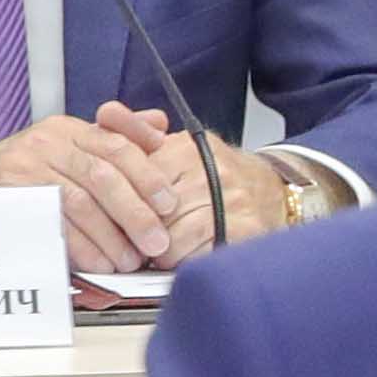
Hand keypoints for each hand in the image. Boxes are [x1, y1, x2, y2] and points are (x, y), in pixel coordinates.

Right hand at [0, 116, 196, 267]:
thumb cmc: (23, 171)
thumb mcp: (65, 145)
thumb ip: (112, 139)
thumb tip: (160, 125)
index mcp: (67, 130)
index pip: (116, 146)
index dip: (147, 176)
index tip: (168, 204)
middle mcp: (46, 144)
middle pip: (102, 177)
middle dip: (136, 213)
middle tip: (157, 242)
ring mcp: (23, 169)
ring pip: (79, 204)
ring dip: (110, 238)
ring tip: (130, 261)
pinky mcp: (7, 197)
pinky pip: (52, 225)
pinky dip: (80, 248)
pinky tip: (98, 263)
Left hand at [94, 104, 293, 260]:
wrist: (271, 190)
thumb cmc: (214, 174)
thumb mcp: (174, 146)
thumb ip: (135, 132)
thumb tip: (105, 114)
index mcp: (185, 149)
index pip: (135, 186)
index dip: (126, 209)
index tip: (124, 218)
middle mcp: (210, 171)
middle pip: (151, 217)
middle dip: (141, 235)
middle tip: (141, 240)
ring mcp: (232, 200)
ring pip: (172, 241)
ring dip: (163, 254)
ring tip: (165, 250)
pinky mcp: (247, 228)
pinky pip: (200, 256)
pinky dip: (188, 262)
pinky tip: (189, 255)